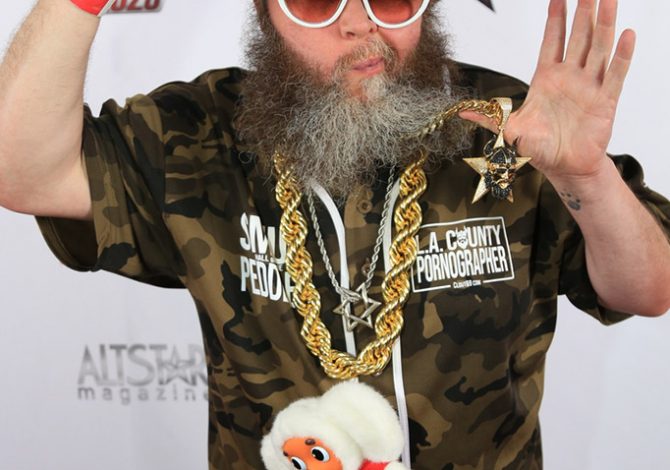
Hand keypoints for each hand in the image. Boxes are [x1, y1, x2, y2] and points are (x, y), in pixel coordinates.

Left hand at [461, 0, 635, 180]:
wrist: (562, 168)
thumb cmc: (538, 147)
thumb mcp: (508, 129)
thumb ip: (488, 117)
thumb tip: (461, 113)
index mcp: (546, 79)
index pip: (552, 41)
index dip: (555, 18)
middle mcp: (569, 78)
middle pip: (578, 37)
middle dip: (582, 13)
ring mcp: (588, 87)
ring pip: (598, 49)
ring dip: (604, 24)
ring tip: (609, 0)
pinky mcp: (604, 102)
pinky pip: (615, 75)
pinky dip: (622, 56)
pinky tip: (626, 35)